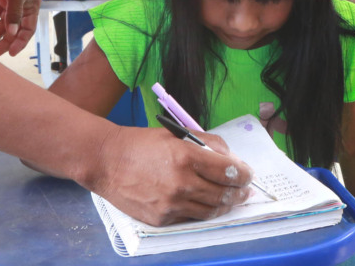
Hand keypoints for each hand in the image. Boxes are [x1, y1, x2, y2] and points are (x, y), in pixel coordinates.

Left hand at [0, 0, 40, 55]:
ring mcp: (12, 1)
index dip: (20, 42)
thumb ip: (14, 13)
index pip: (27, 29)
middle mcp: (23, 6)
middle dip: (5, 41)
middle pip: (15, 29)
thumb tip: (13, 33)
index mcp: (32, 6)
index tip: (10, 53)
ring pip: (4, 22)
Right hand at [81, 125, 253, 225]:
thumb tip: (231, 158)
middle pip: (223, 194)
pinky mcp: (161, 218)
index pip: (228, 171)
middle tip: (245, 190)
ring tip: (231, 199)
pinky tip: (206, 204)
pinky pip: (190, 217)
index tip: (248, 174)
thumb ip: (207, 144)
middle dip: (239, 192)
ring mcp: (171, 204)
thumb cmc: (141, 144)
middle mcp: (181, 182)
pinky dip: (202, 211)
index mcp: (186, 157)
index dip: (243, 174)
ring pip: (210, 210)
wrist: (106, 161)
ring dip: (226, 205)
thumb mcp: (176, 135)